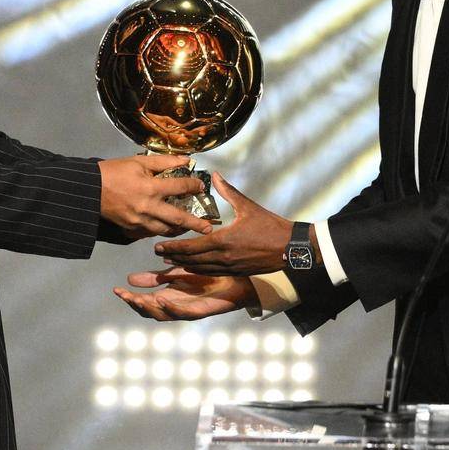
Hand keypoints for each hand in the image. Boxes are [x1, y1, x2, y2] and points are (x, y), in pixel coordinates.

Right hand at [98, 155, 212, 237]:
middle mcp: (147, 207)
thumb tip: (186, 160)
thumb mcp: (139, 161)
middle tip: (208, 229)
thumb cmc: (113, 172)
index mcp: (150, 188)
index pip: (180, 187)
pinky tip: (165, 228)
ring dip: (178, 230)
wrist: (89, 189)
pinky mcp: (131, 229)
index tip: (200, 186)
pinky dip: (159, 231)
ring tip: (187, 228)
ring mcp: (139, 221)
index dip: (193, 185)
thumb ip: (164, 162)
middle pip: (177, 219)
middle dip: (195, 224)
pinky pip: (150, 233)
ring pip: (165, 230)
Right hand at [114, 266, 258, 320]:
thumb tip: (129, 279)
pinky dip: (171, 308)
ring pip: (164, 315)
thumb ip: (155, 277)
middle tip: (123, 295)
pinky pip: (184, 312)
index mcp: (169, 297)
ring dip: (150, 308)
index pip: (145, 301)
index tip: (116, 290)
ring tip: (137, 299)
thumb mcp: (177, 272)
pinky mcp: (203, 310)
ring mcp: (189, 310)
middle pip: (151, 311)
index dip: (130, 297)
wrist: (237, 279)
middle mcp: (177, 306)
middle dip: (136, 304)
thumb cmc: (209, 277)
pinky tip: (161, 299)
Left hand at [152, 173, 291, 274]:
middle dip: (173, 256)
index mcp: (224, 241)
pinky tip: (191, 267)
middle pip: (192, 260)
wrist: (290, 248)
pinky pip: (212, 273)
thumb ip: (228, 192)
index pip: (192, 247)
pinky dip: (198, 270)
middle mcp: (224, 257)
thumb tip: (215, 176)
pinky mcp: (236, 272)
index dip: (174, 247)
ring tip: (170, 260)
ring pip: (200, 269)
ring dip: (183, 265)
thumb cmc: (270, 226)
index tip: (159, 246)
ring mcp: (230, 267)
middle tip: (158, 253)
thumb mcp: (248, 206)